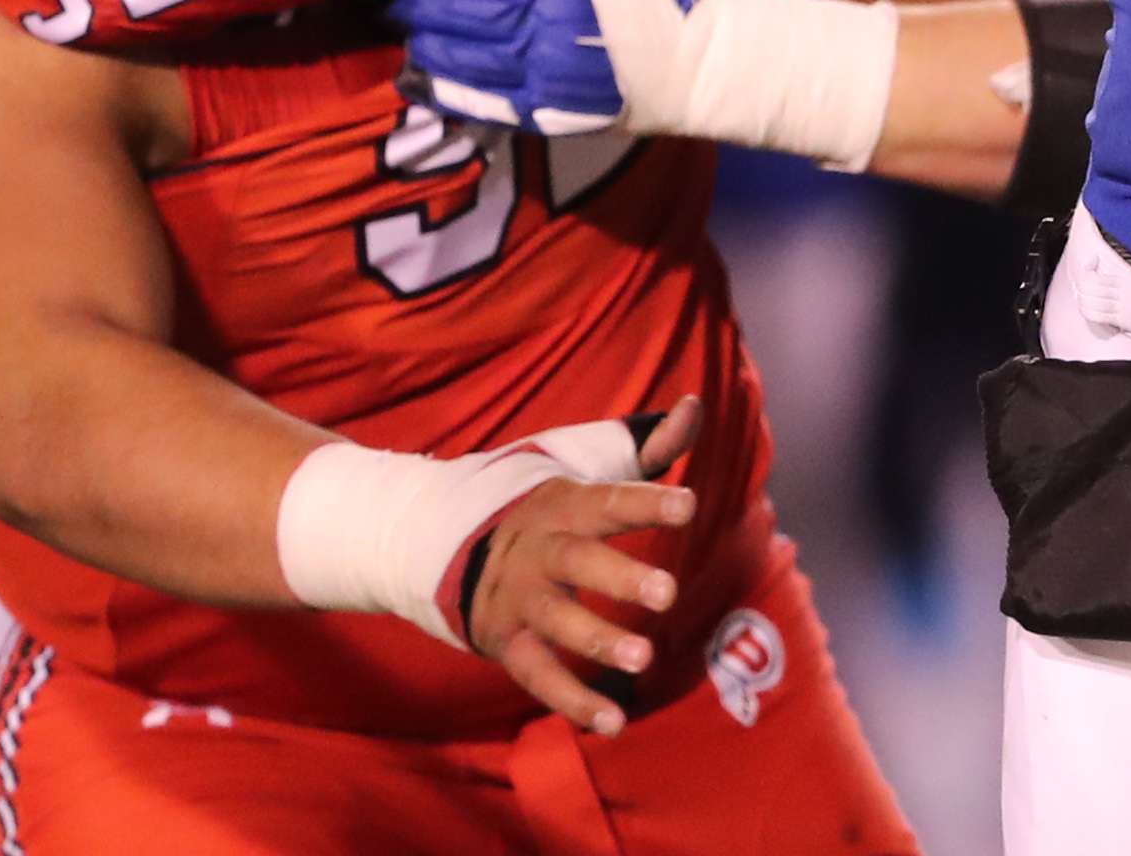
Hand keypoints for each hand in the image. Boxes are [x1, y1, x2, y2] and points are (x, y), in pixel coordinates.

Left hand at [389, 0, 712, 138]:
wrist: (708, 63)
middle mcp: (545, 33)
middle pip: (465, 19)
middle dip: (422, 10)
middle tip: (392, 4)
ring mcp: (545, 80)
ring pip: (466, 64)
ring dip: (429, 51)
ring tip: (404, 40)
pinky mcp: (550, 116)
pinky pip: (488, 106)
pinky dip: (449, 95)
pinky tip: (421, 84)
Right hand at [467, 398, 701, 734]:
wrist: (436, 539)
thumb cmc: (537, 501)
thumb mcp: (584, 465)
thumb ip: (645, 445)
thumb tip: (694, 406)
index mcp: (561, 503)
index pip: (607, 500)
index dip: (646, 502)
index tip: (688, 505)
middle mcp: (537, 549)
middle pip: (577, 560)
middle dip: (620, 576)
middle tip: (668, 592)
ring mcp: (519, 599)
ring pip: (556, 621)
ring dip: (597, 640)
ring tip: (643, 658)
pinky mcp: (507, 642)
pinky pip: (539, 676)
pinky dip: (574, 702)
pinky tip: (615, 724)